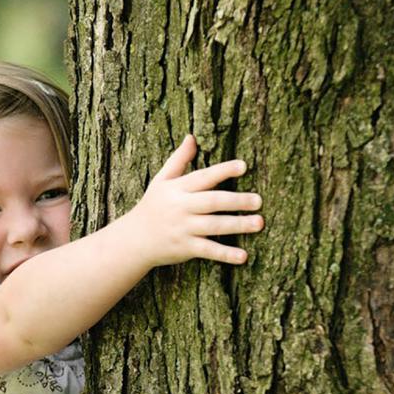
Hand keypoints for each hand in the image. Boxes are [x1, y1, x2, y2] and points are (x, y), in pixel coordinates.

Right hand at [125, 134, 263, 267]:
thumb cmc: (153, 206)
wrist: (134, 239)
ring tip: (259, 223)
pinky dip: (225, 254)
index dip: (223, 171)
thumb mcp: (161, 180)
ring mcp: (183, 229)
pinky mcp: (185, 248)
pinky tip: (243, 256)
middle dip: (236, 201)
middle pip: (212, 202)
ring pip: (214, 226)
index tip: (243, 166)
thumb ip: (179, 160)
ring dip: (238, 225)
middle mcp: (180, 208)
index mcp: (177, 189)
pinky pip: (208, 250)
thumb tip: (192, 137)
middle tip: (258, 200)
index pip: (203, 177)